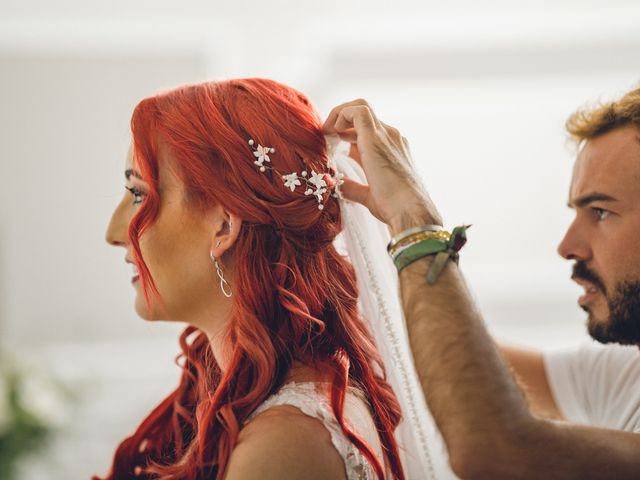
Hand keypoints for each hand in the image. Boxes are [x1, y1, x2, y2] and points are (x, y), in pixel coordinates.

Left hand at [323, 99, 442, 234]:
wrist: (410, 211)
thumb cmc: (395, 208)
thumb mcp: (370, 196)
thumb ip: (354, 188)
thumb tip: (339, 185)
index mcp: (392, 148)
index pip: (367, 130)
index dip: (347, 132)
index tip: (333, 145)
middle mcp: (391, 137)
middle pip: (363, 113)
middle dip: (341, 119)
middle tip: (327, 135)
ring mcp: (386, 134)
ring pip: (361, 106)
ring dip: (339, 114)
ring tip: (327, 131)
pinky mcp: (375, 138)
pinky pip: (357, 111)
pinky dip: (341, 115)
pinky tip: (332, 132)